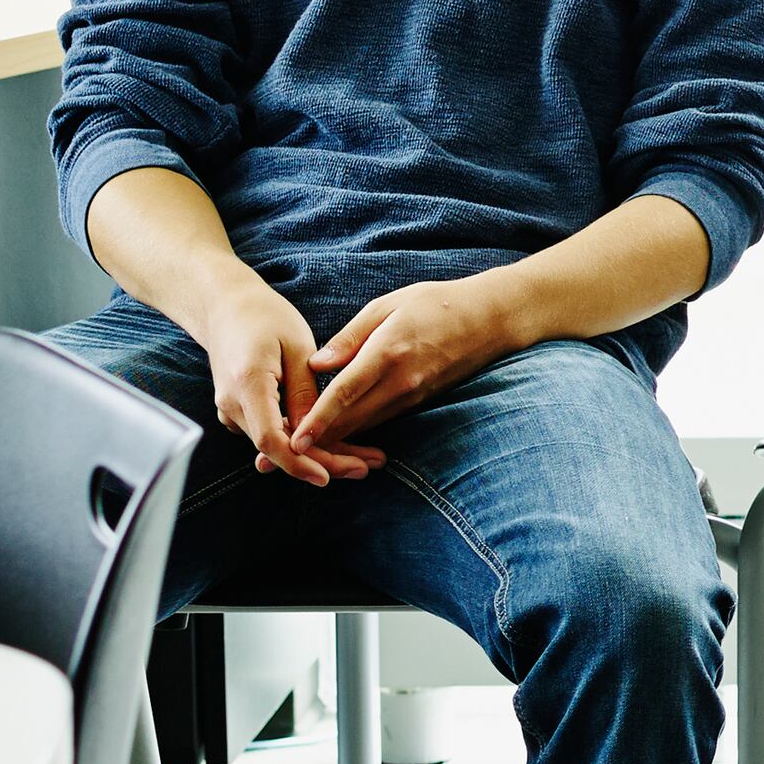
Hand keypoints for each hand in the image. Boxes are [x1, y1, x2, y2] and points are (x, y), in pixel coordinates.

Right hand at [197, 279, 373, 487]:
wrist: (225, 307)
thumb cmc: (265, 317)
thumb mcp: (296, 344)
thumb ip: (303, 391)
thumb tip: (313, 430)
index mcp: (248, 385)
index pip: (272, 441)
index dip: (299, 463)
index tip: (328, 476)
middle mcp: (233, 405)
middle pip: (278, 450)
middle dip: (322, 463)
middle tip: (367, 468)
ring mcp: (231, 411)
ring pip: (277, 446)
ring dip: (317, 454)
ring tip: (364, 459)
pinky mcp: (239, 412)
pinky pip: (271, 434)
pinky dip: (302, 441)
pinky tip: (338, 443)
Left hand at [291, 274, 522, 458]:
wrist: (489, 320)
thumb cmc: (436, 303)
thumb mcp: (388, 304)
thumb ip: (350, 336)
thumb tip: (316, 364)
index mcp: (387, 352)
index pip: (345, 392)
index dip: (317, 419)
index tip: (292, 440)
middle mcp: (399, 382)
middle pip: (349, 421)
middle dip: (312, 443)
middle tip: (274, 460)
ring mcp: (410, 396)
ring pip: (362, 427)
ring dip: (328, 442)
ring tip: (292, 455)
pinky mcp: (416, 402)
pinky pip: (377, 421)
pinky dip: (351, 432)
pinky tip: (328, 438)